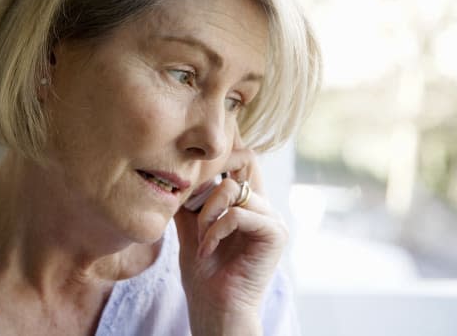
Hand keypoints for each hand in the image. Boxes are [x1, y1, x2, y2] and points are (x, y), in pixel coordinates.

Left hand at [174, 137, 287, 335]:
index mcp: (248, 203)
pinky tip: (208, 249)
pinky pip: (239, 214)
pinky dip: (216, 230)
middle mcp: (263, 206)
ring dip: (208, 214)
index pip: (243, 161)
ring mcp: (272, 218)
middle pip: (240, 166)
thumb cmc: (203, 272)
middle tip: (192, 213)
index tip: (199, 154)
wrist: (214, 307)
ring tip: (201, 239)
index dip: (227, 150)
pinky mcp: (275, 233)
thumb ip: (191, 199)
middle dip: (207, 185)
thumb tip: (181, 170)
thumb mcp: (191, 226)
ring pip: (234, 190)